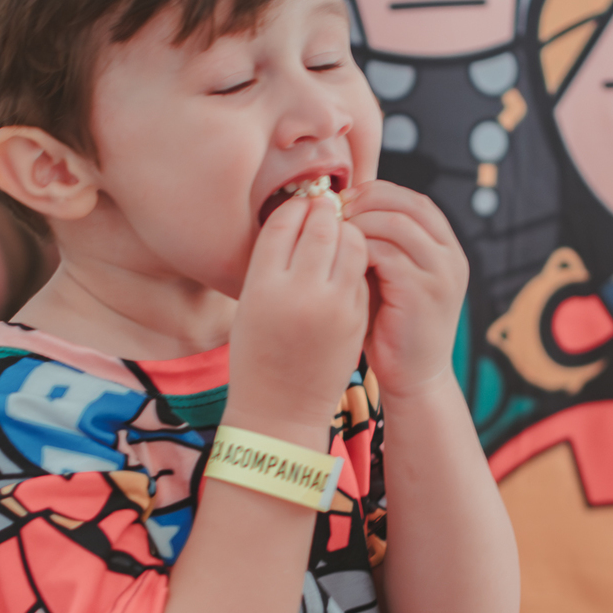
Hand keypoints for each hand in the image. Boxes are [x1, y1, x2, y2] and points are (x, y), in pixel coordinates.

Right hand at [226, 193, 369, 445]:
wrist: (281, 407)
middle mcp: (299, 292)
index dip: (294, 207)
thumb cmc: (258, 353)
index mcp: (263, 285)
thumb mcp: (251, 303)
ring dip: (347, 231)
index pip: (284, 222)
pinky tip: (345, 265)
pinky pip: (360, 273)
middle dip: (324, 211)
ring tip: (339, 233)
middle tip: (325, 208)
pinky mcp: (356, 318)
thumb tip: (300, 215)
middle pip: (321, 227)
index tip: (300, 204)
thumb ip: (273, 261)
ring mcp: (333, 306)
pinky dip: (355, 260)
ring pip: (351, 243)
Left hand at [342, 181, 467, 399]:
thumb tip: (342, 209)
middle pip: (408, 205)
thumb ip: (381, 246)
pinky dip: (359, 251)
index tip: (344, 202)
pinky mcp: (424, 293)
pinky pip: (387, 255)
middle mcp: (452, 257)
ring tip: (334, 237)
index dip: (377, 193)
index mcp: (447, 248)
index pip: (414, 200)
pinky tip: (340, 262)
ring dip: (359, 225)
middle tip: (333, 214)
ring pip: (396, 224)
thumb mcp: (392, 278)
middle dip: (366, 203)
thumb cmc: (394, 328)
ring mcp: (442, 274)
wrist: (415, 379)